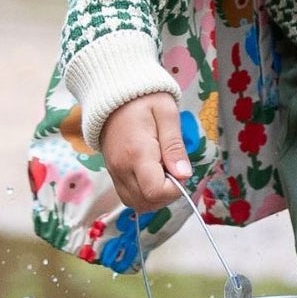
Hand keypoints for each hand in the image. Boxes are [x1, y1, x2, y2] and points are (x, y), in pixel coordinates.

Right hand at [98, 93, 191, 210]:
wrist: (114, 93)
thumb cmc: (144, 99)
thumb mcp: (167, 114)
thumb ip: (174, 146)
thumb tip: (184, 175)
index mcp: (137, 153)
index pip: (155, 192)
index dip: (174, 190)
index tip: (181, 172)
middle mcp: (121, 168)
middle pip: (145, 203)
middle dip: (167, 195)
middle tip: (175, 172)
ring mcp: (114, 172)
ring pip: (136, 204)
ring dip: (156, 197)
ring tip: (165, 173)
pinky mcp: (113, 173)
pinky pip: (129, 196)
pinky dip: (144, 194)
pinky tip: (154, 175)